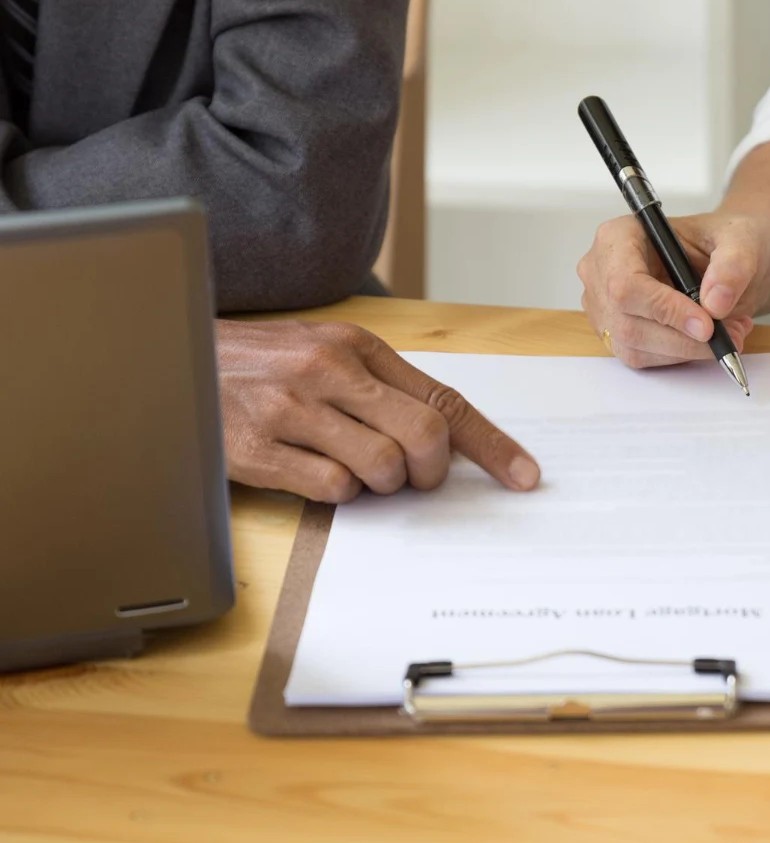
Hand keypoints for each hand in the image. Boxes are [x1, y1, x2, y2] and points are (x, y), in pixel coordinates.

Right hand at [217, 320, 540, 501]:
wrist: (172, 358)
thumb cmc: (263, 366)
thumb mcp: (329, 355)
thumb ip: (385, 388)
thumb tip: (446, 441)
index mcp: (358, 349)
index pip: (445, 402)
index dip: (492, 446)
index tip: (525, 477)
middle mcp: (328, 373)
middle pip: (424, 438)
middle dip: (430, 474)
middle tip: (413, 479)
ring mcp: (291, 410)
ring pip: (382, 469)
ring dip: (381, 485)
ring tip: (352, 468)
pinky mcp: (255, 448)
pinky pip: (331, 489)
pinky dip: (337, 494)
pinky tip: (313, 473)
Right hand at [577, 212, 765, 367]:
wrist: (724, 260)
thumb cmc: (721, 241)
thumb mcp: (739, 240)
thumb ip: (732, 265)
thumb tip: (715, 303)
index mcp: (619, 236)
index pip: (625, 283)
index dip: (664, 309)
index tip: (706, 325)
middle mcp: (602, 271)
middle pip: (628, 322)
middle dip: (683, 338)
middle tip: (729, 335)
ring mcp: (605, 305)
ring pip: (635, 346)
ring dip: (687, 350)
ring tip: (729, 333)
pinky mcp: (617, 332)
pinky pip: (643, 358)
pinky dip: (681, 355)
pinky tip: (707, 339)